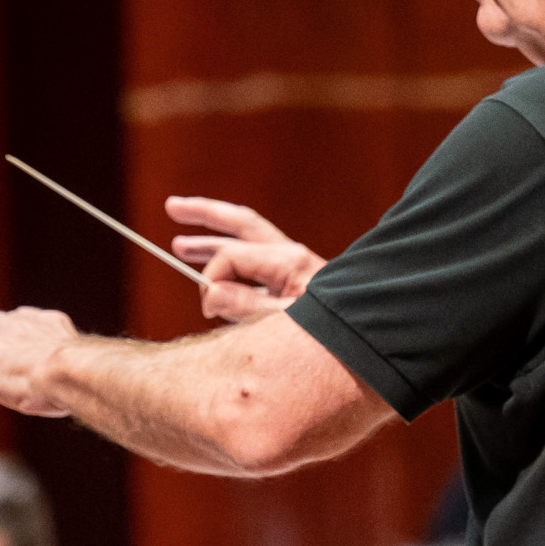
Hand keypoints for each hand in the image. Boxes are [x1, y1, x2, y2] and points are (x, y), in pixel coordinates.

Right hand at [166, 197, 324, 323]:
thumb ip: (246, 308)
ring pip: (246, 242)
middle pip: (241, 224)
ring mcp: (294, 267)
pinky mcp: (295, 283)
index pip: (232, 255)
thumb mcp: (286, 323)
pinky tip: (216, 280)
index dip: (210, 277)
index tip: (205, 306)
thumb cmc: (335, 333)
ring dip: (213, 240)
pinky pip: (257, 266)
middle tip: (172, 206)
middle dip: (205, 214)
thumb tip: (210, 292)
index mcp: (289, 260)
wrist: (372, 339)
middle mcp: (290, 256)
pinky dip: (233, 265)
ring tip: (179, 245)